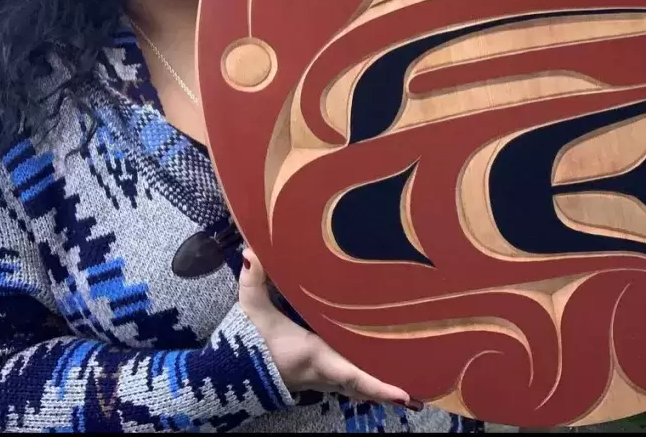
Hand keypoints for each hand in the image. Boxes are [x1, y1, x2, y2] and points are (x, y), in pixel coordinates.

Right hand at [238, 247, 423, 410]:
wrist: (227, 376)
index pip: (350, 374)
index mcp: (314, 355)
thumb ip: (254, 279)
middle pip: (360, 387)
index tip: (403, 394)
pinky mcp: (315, 379)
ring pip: (354, 389)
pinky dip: (364, 386)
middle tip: (418, 394)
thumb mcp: (251, 309)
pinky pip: (346, 385)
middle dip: (387, 391)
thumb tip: (253, 251)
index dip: (377, 385)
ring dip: (378, 390)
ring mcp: (319, 380)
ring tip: (410, 391)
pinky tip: (381, 380)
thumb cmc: (244, 342)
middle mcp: (322, 372)